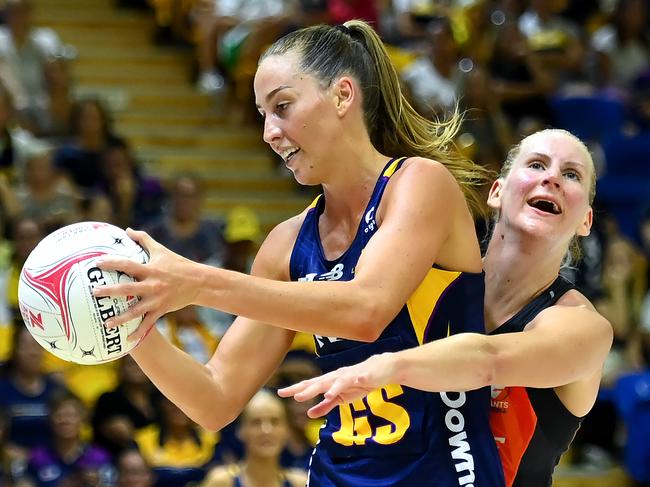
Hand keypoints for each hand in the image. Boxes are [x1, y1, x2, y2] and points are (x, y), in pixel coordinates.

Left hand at [94, 228, 201, 340]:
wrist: (198, 282)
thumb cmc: (178, 264)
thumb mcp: (161, 250)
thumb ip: (143, 239)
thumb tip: (127, 230)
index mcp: (151, 269)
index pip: (128, 265)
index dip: (112, 263)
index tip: (97, 263)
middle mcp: (152, 285)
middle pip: (129, 289)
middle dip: (111, 291)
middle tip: (94, 292)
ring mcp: (157, 299)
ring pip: (137, 311)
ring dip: (121, 317)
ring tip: (106, 322)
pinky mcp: (162, 310)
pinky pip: (149, 323)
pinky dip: (139, 332)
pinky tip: (128, 340)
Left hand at [278, 353, 394, 417]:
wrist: (380, 369)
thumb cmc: (358, 383)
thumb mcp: (340, 398)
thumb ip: (325, 406)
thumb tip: (309, 414)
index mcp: (329, 382)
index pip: (309, 385)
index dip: (295, 389)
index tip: (280, 392)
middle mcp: (336, 377)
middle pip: (319, 382)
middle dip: (307, 389)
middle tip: (293, 395)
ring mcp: (349, 375)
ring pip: (336, 381)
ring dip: (326, 387)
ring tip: (319, 395)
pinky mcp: (363, 376)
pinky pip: (356, 380)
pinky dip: (349, 383)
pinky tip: (341, 389)